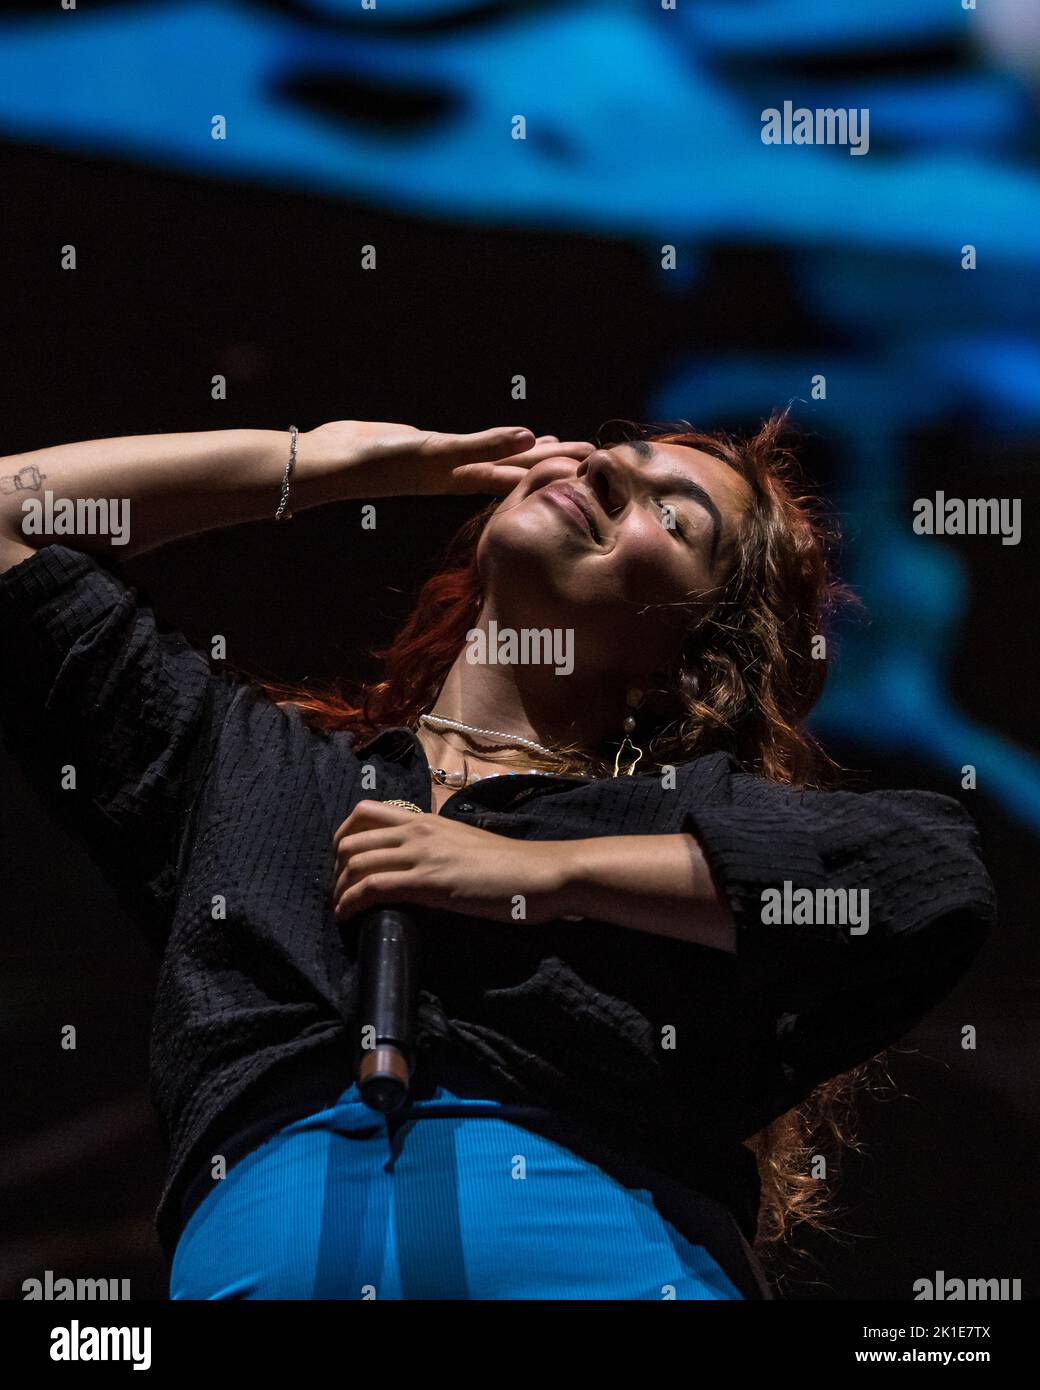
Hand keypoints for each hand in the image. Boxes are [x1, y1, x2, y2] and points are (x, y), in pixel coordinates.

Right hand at [302, 422, 593, 500]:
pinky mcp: (436, 448)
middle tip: (596, 453)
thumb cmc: (382, 460)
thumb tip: (532, 437)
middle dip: (559, 462)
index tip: (597, 464)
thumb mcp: (436, 450)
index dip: (562, 470)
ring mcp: (450, 464)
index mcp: (468, 479)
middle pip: (522, 468)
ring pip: (504, 459)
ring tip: (563, 446)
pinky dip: (501, 441)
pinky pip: (479, 446)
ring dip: (533, 454)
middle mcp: (463, 474)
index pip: (527, 476)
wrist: (336, 461)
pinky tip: (513, 435)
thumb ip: (483, 445)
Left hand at [331, 801, 573, 924]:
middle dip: (336, 868)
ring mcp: (422, 854)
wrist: (539, 873)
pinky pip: (372, 887)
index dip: (343, 836)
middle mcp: (418, 831)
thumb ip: (434, 850)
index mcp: (426, 820)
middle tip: (341, 892)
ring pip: (356, 863)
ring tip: (341, 908)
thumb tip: (412, 869)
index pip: (364, 811)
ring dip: (339, 889)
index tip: (343, 863)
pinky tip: (347, 916)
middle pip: (351, 838)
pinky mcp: (428, 882)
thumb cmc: (509, 866)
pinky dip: (350, 903)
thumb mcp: (462, 846)